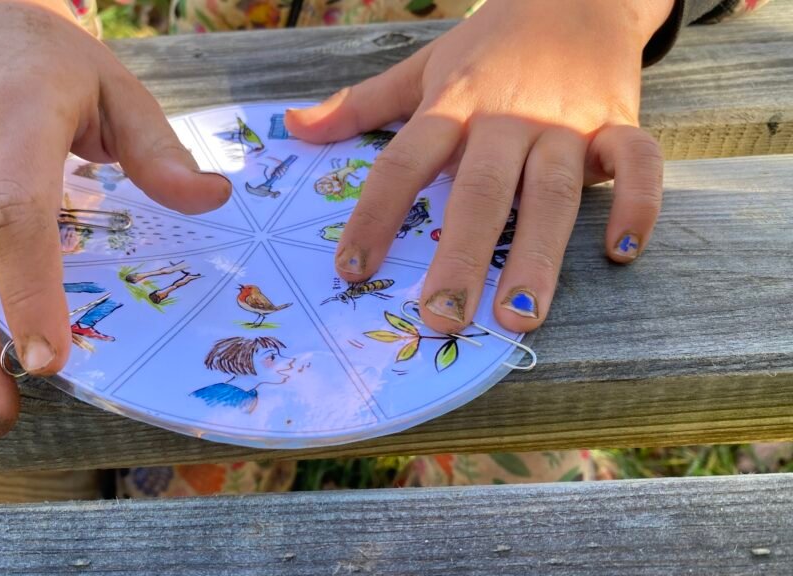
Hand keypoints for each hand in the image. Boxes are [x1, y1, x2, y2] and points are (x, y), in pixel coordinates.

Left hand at [286, 0, 669, 334]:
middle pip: (480, 190)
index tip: (351, 270)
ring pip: (553, 192)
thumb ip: (361, 104)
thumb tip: (293, 127)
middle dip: (460, 256)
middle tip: (439, 319)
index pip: (403, 163)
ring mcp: (567, 122)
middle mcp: (508, 118)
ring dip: (537, 256)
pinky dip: (638, 204)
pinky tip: (622, 254)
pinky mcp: (620, 122)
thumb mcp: (423, 68)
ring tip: (518, 318)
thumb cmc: (490, 46)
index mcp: (454, 105)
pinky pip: (639, 163)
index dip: (375, 215)